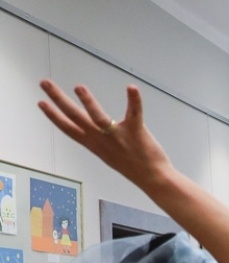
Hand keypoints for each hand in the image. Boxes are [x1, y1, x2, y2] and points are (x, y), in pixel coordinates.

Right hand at [38, 83, 170, 184]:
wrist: (153, 179)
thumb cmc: (134, 167)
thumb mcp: (109, 155)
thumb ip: (100, 141)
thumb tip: (97, 129)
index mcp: (94, 145)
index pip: (68, 129)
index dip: (53, 116)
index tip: (40, 102)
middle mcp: (101, 140)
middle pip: (75, 117)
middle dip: (58, 99)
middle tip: (45, 82)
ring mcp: (118, 136)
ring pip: (98, 117)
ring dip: (87, 102)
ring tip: (78, 87)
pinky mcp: (136, 132)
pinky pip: (134, 113)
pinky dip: (134, 100)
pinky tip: (132, 88)